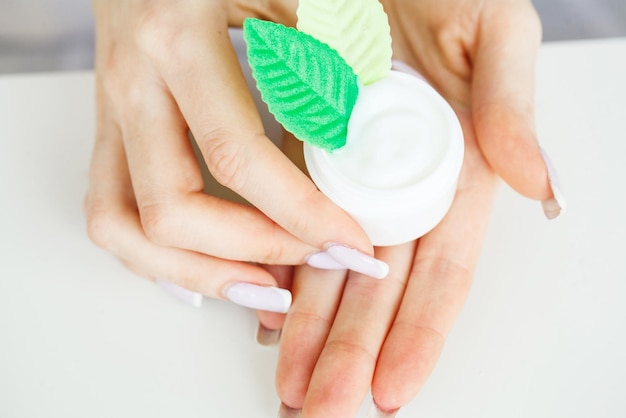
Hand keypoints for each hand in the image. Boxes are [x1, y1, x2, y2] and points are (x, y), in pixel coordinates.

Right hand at [84, 0, 376, 310]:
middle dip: (250, 253)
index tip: (349, 242)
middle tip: (313, 263)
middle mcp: (132, 88)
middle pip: (172, 210)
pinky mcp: (108, 134)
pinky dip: (153, 257)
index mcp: (176, 43)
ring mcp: (111, 116)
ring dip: (194, 272)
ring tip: (260, 289)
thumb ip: (324, 48)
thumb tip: (366, 124)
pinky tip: (203, 271)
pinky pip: (110, 213)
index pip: (236, 156)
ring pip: (122, 227)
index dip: (298, 214)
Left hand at [272, 0, 556, 415]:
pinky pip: (296, 225)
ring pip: (332, 269)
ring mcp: (356, 176)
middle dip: (352, 352)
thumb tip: (535, 184)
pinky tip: (270, 315)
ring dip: (312, 328)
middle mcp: (404, 185)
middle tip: (325, 407)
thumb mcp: (492, 31)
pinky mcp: (313, 157)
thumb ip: (510, 105)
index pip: (439, 272)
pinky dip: (284, 273)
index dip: (418, 333)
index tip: (392, 390)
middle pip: (379, 288)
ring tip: (291, 384)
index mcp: (457, 170)